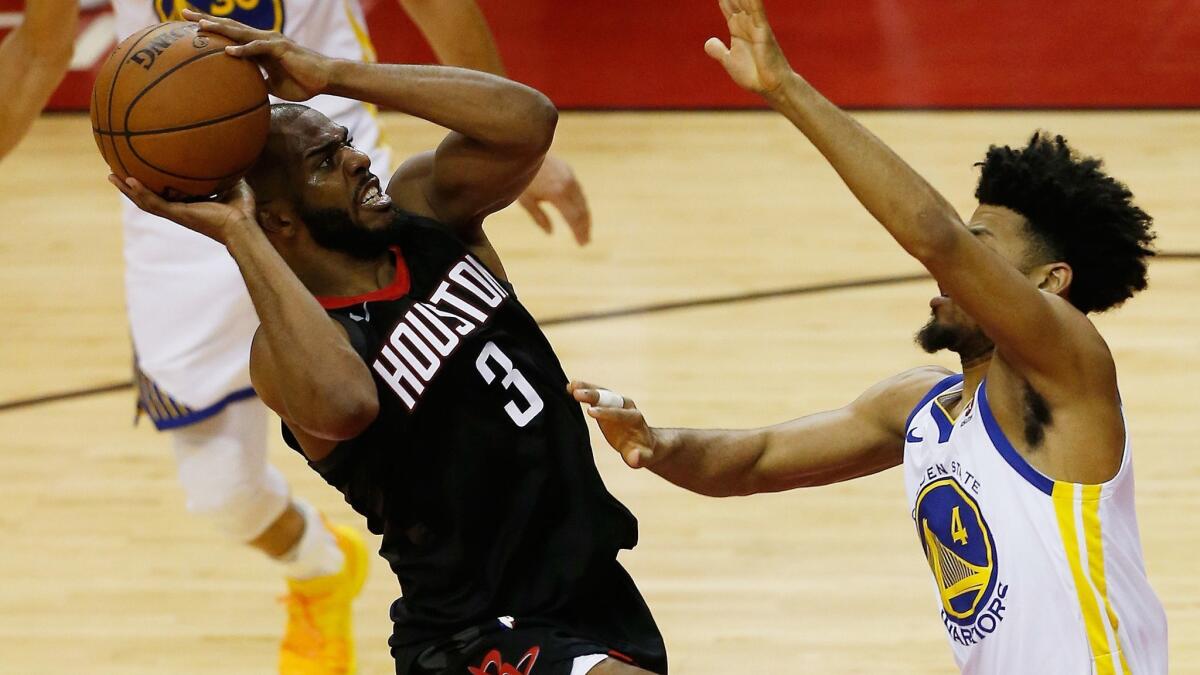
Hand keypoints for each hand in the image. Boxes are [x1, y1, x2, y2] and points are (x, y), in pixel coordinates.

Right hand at [109, 175, 256, 245]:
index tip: (141, 173)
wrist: (243, 227)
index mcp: (189, 205)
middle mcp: (179, 211)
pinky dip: (142, 192)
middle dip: (130, 188)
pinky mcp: (178, 215)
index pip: (165, 195)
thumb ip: (226, 170)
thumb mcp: (234, 183)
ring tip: (112, 176)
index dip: (151, 185)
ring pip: (145, 202)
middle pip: (148, 199)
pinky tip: (130, 180)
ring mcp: (177, 214)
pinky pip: (155, 203)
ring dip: (128, 190)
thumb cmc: (243, 211)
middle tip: (114, 174)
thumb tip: (229, 150)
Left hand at [182, 8, 330, 101]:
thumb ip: (257, 83)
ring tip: (200, 26)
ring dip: (220, 29)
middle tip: (183, 14)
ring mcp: (271, 41)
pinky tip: (228, 51)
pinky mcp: (281, 48)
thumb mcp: (274, 85)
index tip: (190, 27)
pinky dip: (243, 49)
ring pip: (240, 32)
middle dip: (206, 20)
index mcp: (260, 46)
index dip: (211, 30)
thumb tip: (243, 93)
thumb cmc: (303, 82)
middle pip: (230, 27)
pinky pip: (258, 48)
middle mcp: (263, 38)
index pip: (231, 34)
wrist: (325, 79)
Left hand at [518, 154, 591, 245]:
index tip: (582, 244)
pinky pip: (578, 191)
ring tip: (584, 230)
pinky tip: (579, 212)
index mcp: (558, 194)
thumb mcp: (526, 201)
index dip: (579, 232)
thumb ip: (539, 218)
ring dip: (584, 216)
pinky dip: (580, 204)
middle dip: (584, 227)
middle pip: (582, 210)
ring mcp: (570, 176)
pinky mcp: (569, 171)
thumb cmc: (521, 177)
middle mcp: (567, 185)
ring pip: (582, 200)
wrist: (523, 150)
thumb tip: (550, 233)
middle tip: (585, 241)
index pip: (574, 218)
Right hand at [568, 381, 660, 468]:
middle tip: (576, 393)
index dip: (605, 412)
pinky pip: (595, 396)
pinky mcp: (606, 405)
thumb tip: (634, 457)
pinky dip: (584, 391)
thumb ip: (640, 458)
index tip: (590, 412)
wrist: (644, 442)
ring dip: (586, 389)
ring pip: (601, 393)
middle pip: (608, 398)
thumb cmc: (644, 451)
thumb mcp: (645, 457)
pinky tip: (570, 388)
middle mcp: (625, 406)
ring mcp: (615, 404)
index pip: (619, 413)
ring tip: (571, 386)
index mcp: (634, 418)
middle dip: (593, 395)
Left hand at [704, 0, 791, 96]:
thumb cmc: (754, 74)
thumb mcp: (729, 61)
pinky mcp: (763, 32)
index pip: (727, 4)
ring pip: (746, 0)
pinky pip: (757, 12)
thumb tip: (708, 42)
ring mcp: (755, 25)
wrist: (770, 86)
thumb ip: (719, 50)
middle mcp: (746, 23)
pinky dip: (754, 1)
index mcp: (737, 28)